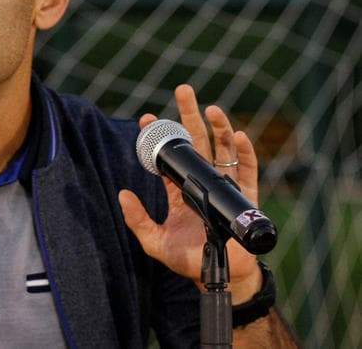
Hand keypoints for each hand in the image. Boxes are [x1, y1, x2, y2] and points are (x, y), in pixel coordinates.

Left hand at [118, 84, 262, 302]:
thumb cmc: (188, 260)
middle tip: (183, 91)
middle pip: (197, 141)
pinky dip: (244, 152)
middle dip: (190, 116)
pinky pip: (246, 170)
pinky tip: (237, 136)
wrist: (219, 276)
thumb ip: (138, 220)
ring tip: (210, 108)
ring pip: (222, 149)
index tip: (146, 118)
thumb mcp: (154, 241)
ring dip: (219, 127)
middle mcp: (202, 182)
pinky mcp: (245, 196)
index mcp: (180, 190)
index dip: (158, 136)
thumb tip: (122, 194)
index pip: (168, 156)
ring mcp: (224, 186)